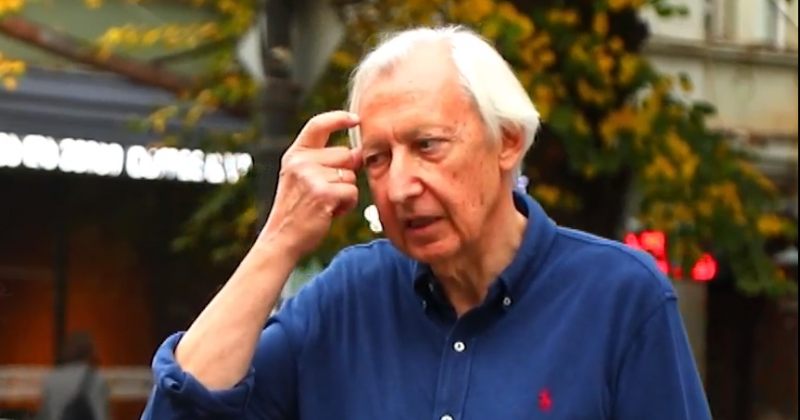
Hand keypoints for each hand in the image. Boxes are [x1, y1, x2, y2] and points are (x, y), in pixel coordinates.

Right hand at [259, 111, 361, 259]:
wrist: (282, 239)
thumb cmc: (298, 210)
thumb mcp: (304, 179)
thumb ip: (327, 162)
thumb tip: (360, 152)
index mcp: (295, 154)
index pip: (318, 125)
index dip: (338, 118)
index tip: (355, 118)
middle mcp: (300, 161)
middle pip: (345, 154)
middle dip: (345, 174)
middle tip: (326, 194)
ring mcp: (310, 176)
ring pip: (351, 176)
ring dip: (346, 193)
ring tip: (325, 205)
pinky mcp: (323, 193)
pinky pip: (352, 192)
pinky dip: (347, 205)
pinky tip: (330, 213)